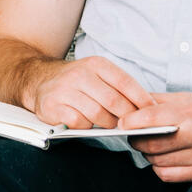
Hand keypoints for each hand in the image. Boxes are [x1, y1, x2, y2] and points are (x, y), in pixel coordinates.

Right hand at [30, 56, 155, 128]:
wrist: (39, 80)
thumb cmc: (76, 81)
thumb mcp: (97, 74)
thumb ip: (117, 87)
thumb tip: (143, 107)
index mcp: (96, 64)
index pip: (125, 82)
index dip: (141, 98)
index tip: (152, 111)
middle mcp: (80, 74)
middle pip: (113, 100)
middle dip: (127, 116)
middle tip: (133, 125)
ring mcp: (65, 90)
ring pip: (97, 113)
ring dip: (108, 124)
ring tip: (112, 126)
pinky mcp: (53, 106)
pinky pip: (78, 122)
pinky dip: (87, 127)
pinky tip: (88, 124)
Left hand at [123, 92, 191, 182]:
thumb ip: (161, 101)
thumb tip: (133, 104)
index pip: (151, 118)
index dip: (131, 121)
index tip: (123, 122)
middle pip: (150, 143)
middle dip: (136, 139)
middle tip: (134, 134)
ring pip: (156, 160)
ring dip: (147, 154)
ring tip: (151, 145)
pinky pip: (167, 175)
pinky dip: (159, 167)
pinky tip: (163, 158)